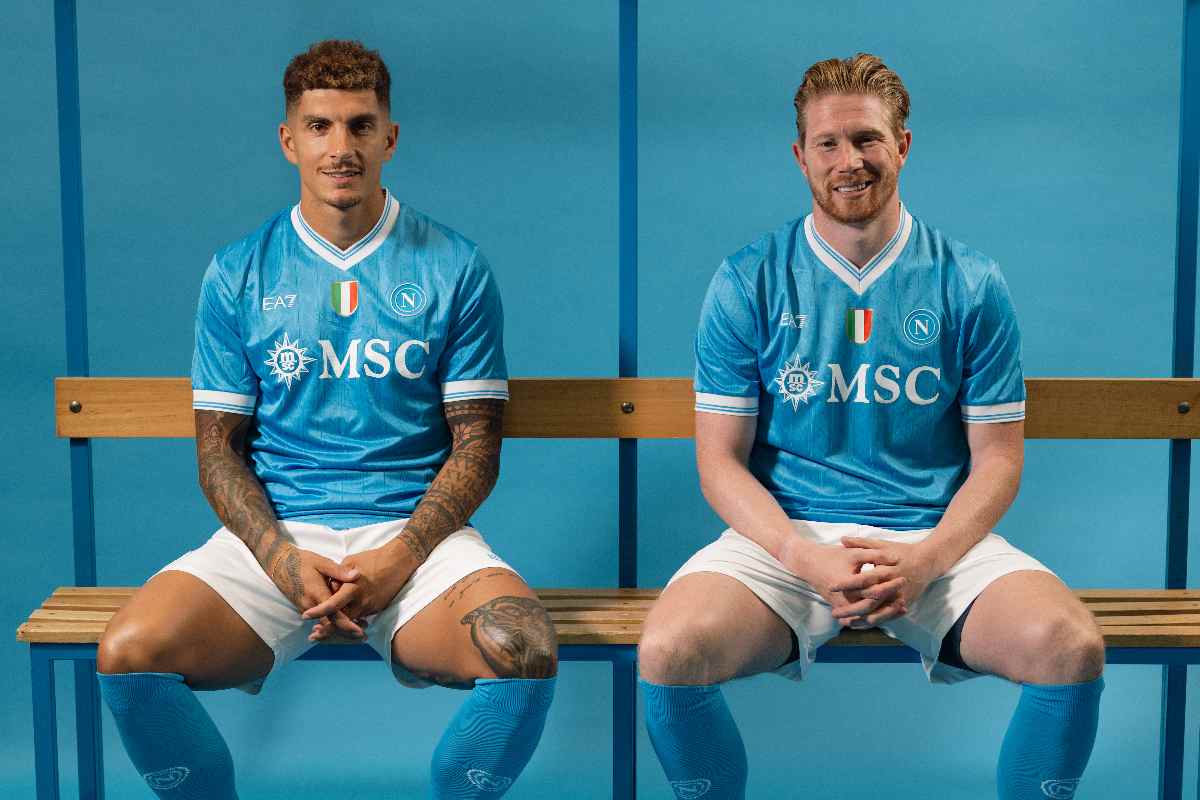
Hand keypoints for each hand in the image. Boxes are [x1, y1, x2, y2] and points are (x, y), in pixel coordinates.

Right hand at [265, 544, 365, 640]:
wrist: (279, 564)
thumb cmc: (301, 561)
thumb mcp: (321, 562)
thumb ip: (339, 571)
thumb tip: (357, 575)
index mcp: (317, 595)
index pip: (334, 616)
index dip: (348, 626)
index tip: (361, 632)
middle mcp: (311, 606)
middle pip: (331, 626)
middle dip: (347, 633)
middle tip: (364, 635)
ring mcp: (306, 609)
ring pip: (325, 625)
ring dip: (340, 630)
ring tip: (358, 631)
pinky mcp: (305, 608)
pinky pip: (320, 621)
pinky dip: (332, 625)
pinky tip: (344, 624)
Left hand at [303, 544, 416, 640]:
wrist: (400, 561)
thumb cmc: (374, 558)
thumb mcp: (351, 561)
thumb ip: (338, 575)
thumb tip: (329, 586)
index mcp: (353, 588)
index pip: (332, 604)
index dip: (318, 612)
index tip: (305, 616)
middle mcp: (362, 601)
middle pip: (341, 621)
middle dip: (327, 630)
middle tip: (313, 635)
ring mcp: (371, 606)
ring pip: (351, 623)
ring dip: (338, 628)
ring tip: (322, 632)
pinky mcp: (377, 608)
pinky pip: (360, 618)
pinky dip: (350, 622)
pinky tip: (341, 624)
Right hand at [779, 537, 903, 626]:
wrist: (808, 564)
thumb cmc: (831, 556)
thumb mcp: (853, 553)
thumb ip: (874, 555)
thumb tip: (895, 558)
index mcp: (848, 586)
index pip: (874, 591)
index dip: (890, 586)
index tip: (903, 578)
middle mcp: (844, 600)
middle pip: (872, 607)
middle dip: (890, 603)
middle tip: (904, 596)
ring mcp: (842, 607)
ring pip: (867, 617)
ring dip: (885, 614)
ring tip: (901, 607)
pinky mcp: (842, 609)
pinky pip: (861, 618)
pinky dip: (874, 616)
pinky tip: (887, 611)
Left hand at [829, 537, 939, 625]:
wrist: (928, 561)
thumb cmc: (902, 552)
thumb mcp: (882, 545)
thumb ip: (862, 543)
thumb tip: (842, 539)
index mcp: (886, 570)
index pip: (863, 579)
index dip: (847, 584)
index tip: (832, 587)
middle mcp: (892, 586)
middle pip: (869, 601)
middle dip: (851, 609)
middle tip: (834, 613)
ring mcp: (899, 597)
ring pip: (878, 613)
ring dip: (861, 620)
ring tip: (844, 623)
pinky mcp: (903, 604)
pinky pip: (886, 616)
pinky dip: (873, 621)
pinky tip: (860, 624)